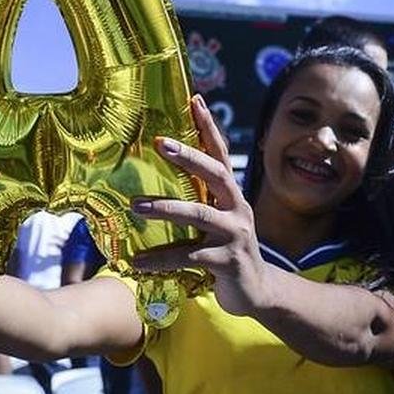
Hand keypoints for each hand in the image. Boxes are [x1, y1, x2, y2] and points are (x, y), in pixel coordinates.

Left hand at [129, 95, 268, 317]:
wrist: (257, 293)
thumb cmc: (228, 252)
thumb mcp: (217, 222)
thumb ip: (198, 202)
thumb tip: (156, 183)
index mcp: (232, 197)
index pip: (221, 155)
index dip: (208, 128)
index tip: (194, 100)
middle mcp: (238, 210)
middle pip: (216, 175)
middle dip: (189, 157)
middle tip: (160, 142)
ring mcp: (235, 236)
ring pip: (200, 215)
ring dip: (166, 208)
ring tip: (136, 206)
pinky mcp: (228, 262)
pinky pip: (190, 256)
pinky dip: (161, 259)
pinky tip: (138, 261)